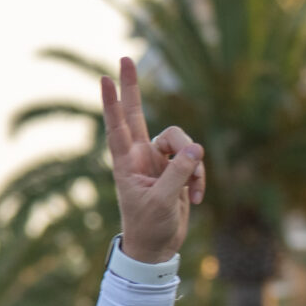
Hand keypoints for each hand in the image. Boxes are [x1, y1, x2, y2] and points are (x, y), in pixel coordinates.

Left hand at [100, 57, 202, 263]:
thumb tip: (196, 149)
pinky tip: (196, 198)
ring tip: (192, 189)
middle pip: (138, 113)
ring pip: (182, 141)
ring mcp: (160, 161)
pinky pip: (195, 161)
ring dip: (193, 163)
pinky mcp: (177, 169)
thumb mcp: (162, 202)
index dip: (113, 103)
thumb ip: (178, 174)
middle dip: (133, 87)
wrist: (158, 248)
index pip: (119, 127)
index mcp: (128, 163)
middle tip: (125, 58)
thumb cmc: (149, 227)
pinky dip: (200, 178)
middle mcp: (142, 156)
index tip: (105, 78)